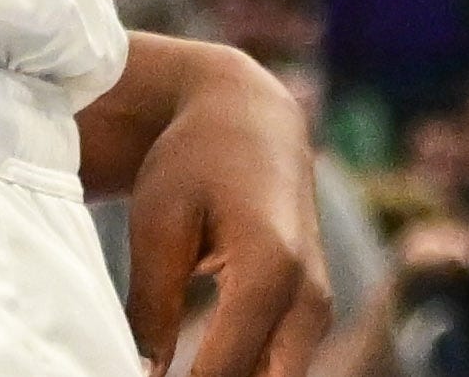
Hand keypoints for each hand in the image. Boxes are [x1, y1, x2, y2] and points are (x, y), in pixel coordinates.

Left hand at [105, 38, 337, 376]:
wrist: (249, 117)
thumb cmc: (196, 160)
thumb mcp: (158, 226)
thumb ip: (150, 311)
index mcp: (270, 270)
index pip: (221, 373)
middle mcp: (308, 294)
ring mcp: (318, 304)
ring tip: (179, 365)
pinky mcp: (312, 308)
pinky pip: (281, 365)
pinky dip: (244, 375)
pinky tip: (199, 370)